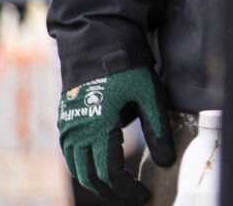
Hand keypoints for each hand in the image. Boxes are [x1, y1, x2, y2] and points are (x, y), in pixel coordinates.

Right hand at [58, 65, 179, 203]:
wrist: (98, 43)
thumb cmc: (127, 68)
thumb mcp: (149, 96)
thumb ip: (158, 130)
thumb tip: (167, 163)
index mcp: (99, 128)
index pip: (110, 173)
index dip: (127, 189)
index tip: (144, 195)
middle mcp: (77, 132)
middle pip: (91, 176)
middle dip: (112, 191)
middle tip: (132, 195)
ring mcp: (67, 128)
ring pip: (76, 168)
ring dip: (95, 181)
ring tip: (118, 186)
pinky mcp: (65, 122)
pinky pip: (70, 155)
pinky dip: (83, 167)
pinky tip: (100, 167)